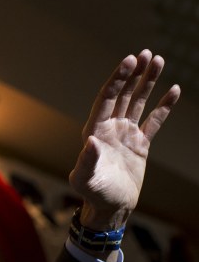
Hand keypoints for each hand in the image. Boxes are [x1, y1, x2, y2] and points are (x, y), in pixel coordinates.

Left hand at [69, 49, 179, 230]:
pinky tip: (174, 90)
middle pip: (122, 95)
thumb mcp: (86, 180)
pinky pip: (154, 121)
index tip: (129, 61)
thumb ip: (86, 161)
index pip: (106, 99)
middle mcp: (109, 129)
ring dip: (147, 83)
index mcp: (94, 132)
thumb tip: (90, 141)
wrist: (111, 208)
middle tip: (145, 54)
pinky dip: (163, 106)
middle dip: (133, 75)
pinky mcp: (140, 144)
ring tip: (158, 60)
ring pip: (137, 102)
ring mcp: (125, 134)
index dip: (117, 80)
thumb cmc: (94, 194)